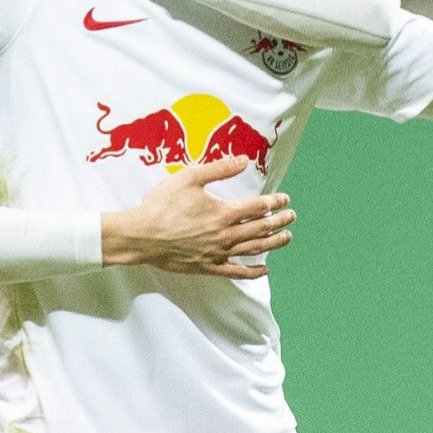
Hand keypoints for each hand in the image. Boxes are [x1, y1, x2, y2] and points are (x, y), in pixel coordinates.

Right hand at [102, 157, 294, 279]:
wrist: (141, 235)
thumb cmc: (162, 205)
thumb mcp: (189, 178)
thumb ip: (219, 168)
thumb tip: (243, 161)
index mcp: (224, 212)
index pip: (258, 207)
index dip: (275, 202)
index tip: (284, 199)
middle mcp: (225, 235)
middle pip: (261, 228)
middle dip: (280, 221)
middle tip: (291, 216)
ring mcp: (218, 253)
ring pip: (254, 249)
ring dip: (273, 243)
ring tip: (286, 237)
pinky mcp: (208, 267)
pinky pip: (236, 271)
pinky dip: (253, 271)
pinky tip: (264, 270)